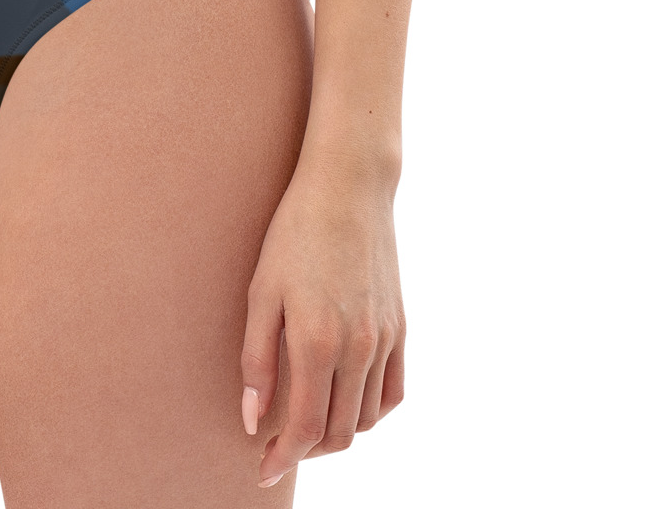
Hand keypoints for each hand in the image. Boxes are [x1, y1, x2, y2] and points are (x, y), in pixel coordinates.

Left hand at [239, 152, 404, 486]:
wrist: (349, 187)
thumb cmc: (294, 233)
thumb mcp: (261, 291)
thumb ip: (256, 361)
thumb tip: (253, 420)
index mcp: (318, 341)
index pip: (306, 428)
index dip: (283, 456)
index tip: (262, 468)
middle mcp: (358, 348)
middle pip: (339, 433)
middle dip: (307, 450)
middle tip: (277, 446)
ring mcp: (385, 340)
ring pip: (366, 419)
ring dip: (337, 433)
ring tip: (306, 421)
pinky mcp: (400, 327)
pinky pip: (392, 392)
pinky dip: (370, 410)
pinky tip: (346, 401)